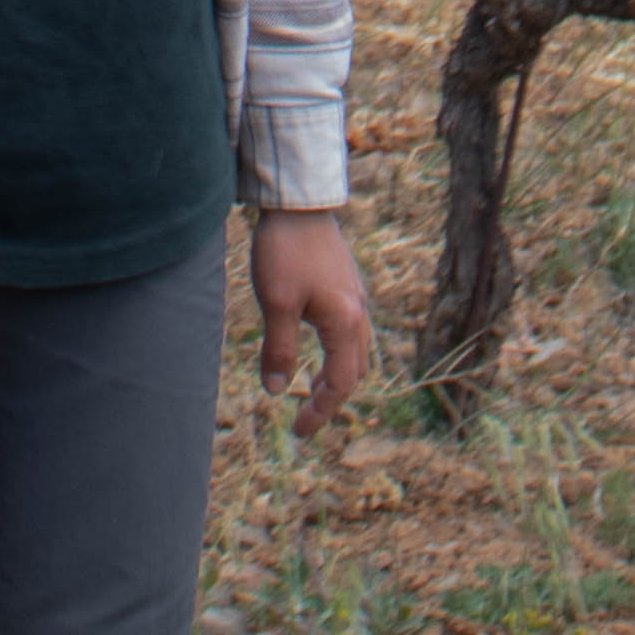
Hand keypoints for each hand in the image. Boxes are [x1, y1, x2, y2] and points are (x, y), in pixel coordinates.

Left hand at [249, 209, 372, 431]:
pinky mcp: (345, 281)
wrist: (297, 201)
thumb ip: (279, 350)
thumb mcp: (277, 304)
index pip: (341, 383)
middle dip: (333, 397)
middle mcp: (357, 311)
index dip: (321, 412)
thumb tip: (277, 390)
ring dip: (338, 373)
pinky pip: (349, 328)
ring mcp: (354, 295)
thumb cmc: (286, 251)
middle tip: (306, 415)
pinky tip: (317, 344)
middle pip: (355, 370)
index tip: (298, 432)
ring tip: (312, 387)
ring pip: (355, 348)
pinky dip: (337, 350)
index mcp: (345, 322)